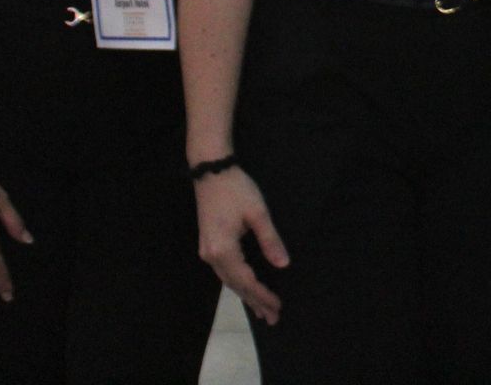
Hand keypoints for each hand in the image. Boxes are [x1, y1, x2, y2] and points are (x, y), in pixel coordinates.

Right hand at [194, 167, 288, 324]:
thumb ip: (270, 240)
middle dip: (255, 301)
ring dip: (246, 295)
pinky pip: (225, 272)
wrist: (211, 172)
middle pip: (236, 285)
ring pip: (229, 280)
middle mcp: (211, 256)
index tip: (278, 307)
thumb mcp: (258, 213)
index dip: (263, 295)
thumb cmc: (236, 189)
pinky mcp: (209, 246)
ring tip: (262, 310)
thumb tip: (283, 265)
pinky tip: (246, 289)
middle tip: (273, 318)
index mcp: (223, 250)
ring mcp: (208, 252)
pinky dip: (238, 283)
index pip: (246, 281)